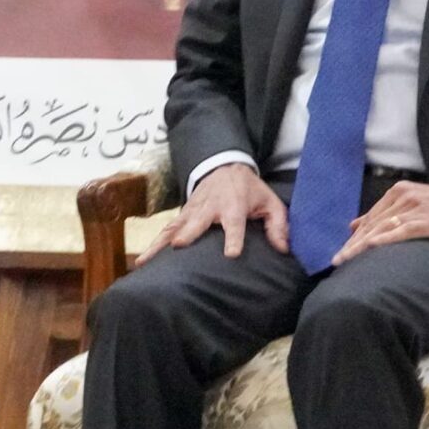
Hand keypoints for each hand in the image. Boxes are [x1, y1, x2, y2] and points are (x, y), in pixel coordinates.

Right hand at [138, 163, 289, 265]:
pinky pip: (167, 230)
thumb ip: (278, 224)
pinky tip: (143, 261)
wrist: (224, 166)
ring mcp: (192, 211)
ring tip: (146, 261)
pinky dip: (155, 244)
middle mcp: (210, 208)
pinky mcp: (182, 215)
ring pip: (174, 227)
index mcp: (234, 206)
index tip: (231, 253)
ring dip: (160, 243)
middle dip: (188, 233)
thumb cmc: (249, 190)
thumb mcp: (270, 202)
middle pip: (197, 222)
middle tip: (179, 245)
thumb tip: (284, 248)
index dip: (233, 238)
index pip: (234, 223)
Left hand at [331, 178, 428, 265]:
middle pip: (371, 224)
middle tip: (336, 260)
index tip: (341, 252)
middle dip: (352, 244)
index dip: (354, 237)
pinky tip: (370, 248)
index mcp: (398, 193)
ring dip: (361, 245)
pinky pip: (401, 231)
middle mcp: (402, 198)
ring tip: (346, 260)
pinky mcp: (427, 220)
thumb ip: (386, 213)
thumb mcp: (413, 204)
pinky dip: (383, 239)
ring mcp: (415, 209)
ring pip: (381, 228)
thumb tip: (355, 225)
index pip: (370, 218)